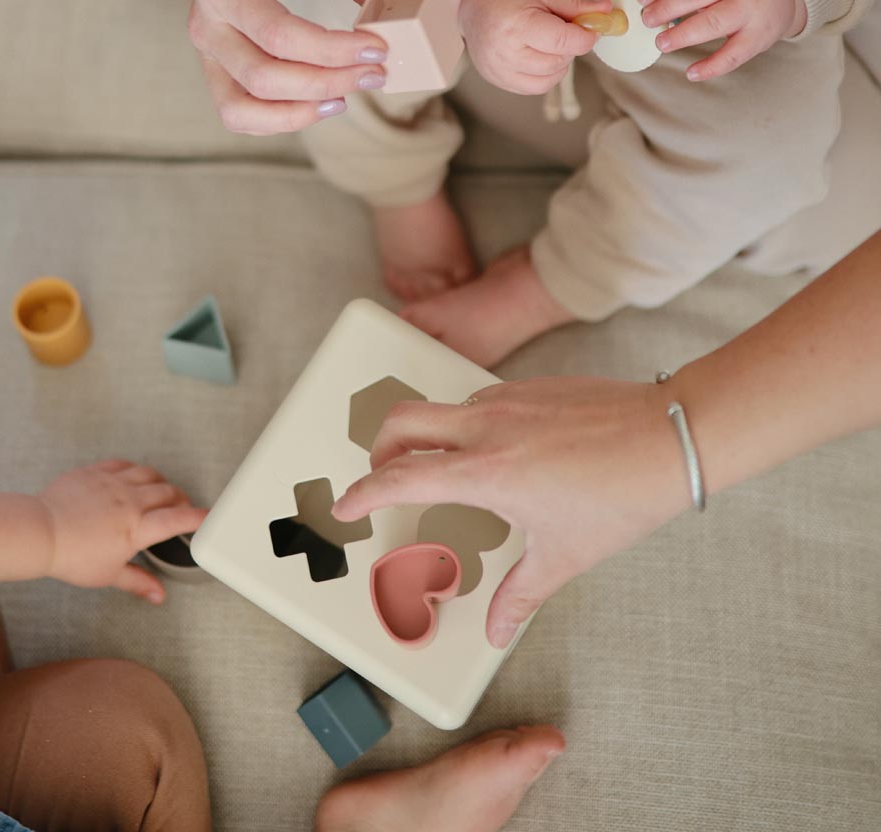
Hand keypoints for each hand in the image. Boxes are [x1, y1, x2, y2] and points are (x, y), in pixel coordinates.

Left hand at [37, 461, 205, 602]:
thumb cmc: (72, 557)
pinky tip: (131, 477)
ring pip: (149, 474)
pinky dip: (134, 470)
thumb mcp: (108, 575)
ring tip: (160, 492)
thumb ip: (138, 581)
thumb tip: (158, 595)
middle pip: (168, 492)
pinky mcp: (95, 472)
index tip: (209, 517)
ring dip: (160, 482)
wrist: (40, 532)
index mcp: (137, 528)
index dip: (197, 518)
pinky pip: (123, 464)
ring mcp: (113, 483)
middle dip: (180, 500)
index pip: (177, 519)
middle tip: (181, 509)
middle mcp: (130, 501)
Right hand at [183, 0, 390, 133]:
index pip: (279, 35)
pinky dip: (279, 120)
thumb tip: (395, 14)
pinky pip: (239, 115)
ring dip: (297, 114)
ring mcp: (205, 55)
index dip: (332, 50)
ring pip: (242, 111)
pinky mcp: (214, 72)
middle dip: (326, 83)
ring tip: (342, 100)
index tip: (376, 49)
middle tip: (373, 75)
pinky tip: (318, 104)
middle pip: (264, 79)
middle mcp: (206, 27)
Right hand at [331, 378, 691, 647]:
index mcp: (486, 471)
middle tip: (384, 474)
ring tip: (447, 470)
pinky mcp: (528, 386)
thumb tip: (497, 629)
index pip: (399, 477)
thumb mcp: (565, 554)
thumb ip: (519, 594)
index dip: (363, 493)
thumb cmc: (622, 493)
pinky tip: (499, 450)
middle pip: (400, 420)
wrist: (670, 436)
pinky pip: (478, 401)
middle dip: (379, 447)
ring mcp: (507, 400)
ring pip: (440, 408)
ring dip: (426, 434)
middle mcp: (486, 427)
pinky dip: (466, 424)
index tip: (346, 506)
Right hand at [459, 0, 608, 94]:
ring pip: (548, 80)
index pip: (565, 43)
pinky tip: (536, 55)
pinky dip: (543, 74)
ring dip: (558, 63)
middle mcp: (505, 52)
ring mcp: (498, 70)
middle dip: (570, 48)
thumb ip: (575, 5)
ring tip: (547, 43)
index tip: (591, 27)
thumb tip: (607, 13)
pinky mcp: (496, 79)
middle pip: (558, 63)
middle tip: (562, 29)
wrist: (472, 0)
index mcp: (517, 26)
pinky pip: (533, 87)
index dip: (586, 37)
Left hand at [638, 0, 806, 80]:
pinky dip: (711, 66)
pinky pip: (733, 54)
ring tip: (661, 43)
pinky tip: (691, 72)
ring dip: (682, 35)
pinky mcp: (760, 34)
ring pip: (712, 22)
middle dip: (665, 9)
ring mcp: (751, 7)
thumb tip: (649, 0)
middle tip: (647, 20)